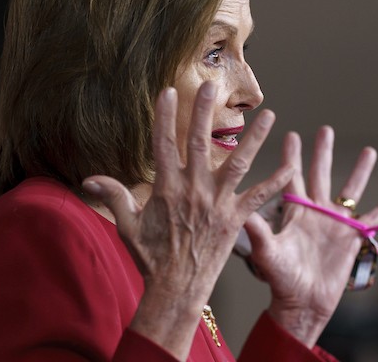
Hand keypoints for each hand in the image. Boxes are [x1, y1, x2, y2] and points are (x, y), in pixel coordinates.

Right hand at [82, 82, 292, 359]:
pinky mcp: (235, 219)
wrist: (176, 290)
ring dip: (255, 139)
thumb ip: (114, 197)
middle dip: (204, 113)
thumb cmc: (151, 258)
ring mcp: (217, 203)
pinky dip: (275, 182)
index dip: (165, 117)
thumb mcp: (128, 226)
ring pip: (239, 164)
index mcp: (167, 188)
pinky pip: (259, 197)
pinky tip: (290, 165)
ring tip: (270, 116)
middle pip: (200, 144)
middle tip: (211, 86)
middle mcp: (194, 190)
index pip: (163, 144)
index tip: (169, 92)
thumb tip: (87, 180)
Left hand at [243, 126, 377, 346]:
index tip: (292, 133)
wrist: (302, 303)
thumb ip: (257, 231)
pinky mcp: (351, 239)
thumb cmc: (280, 278)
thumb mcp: (266, 252)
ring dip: (360, 172)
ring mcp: (335, 224)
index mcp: (295, 212)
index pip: (293, 177)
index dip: (292, 156)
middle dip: (323, 152)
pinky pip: (370, 222)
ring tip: (369, 151)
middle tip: (326, 129)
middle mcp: (315, 212)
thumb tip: (241, 211)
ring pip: (350, 191)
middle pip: (321, 175)